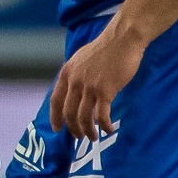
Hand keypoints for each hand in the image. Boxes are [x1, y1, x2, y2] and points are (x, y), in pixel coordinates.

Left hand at [50, 28, 145, 142]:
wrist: (122, 40)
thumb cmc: (104, 49)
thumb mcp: (80, 60)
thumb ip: (75, 76)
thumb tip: (73, 91)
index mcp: (66, 74)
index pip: (55, 101)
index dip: (55, 117)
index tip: (57, 129)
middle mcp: (75, 82)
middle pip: (69, 112)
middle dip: (73, 128)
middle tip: (78, 137)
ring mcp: (89, 87)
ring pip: (84, 117)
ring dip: (88, 130)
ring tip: (93, 137)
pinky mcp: (106, 91)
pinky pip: (102, 114)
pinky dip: (104, 125)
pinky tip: (108, 129)